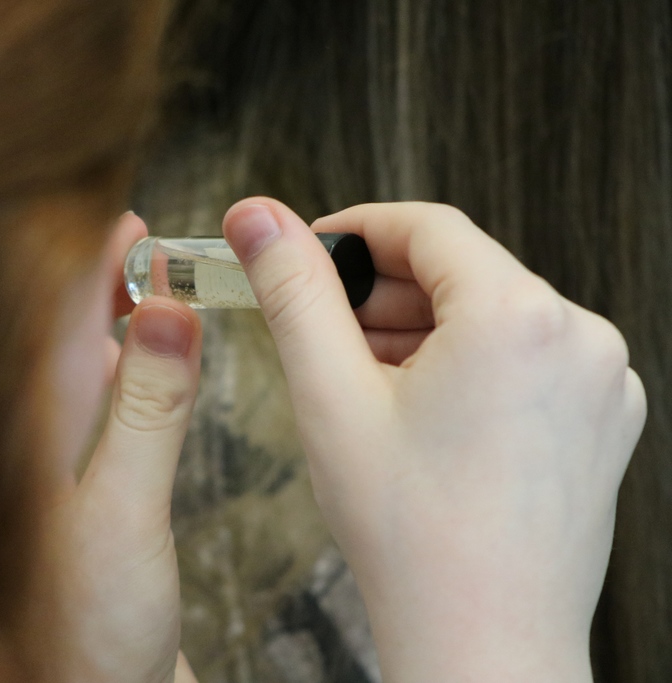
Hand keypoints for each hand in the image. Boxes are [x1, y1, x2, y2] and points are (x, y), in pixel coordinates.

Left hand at [45, 216, 202, 682]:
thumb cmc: (86, 625)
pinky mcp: (80, 493)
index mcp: (25, 434)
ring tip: (150, 289)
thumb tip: (167, 312)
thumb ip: (148, 408)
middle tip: (146, 247)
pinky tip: (138, 363)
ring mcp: (53, 468)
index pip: (49, 324)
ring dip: (114, 324)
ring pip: (78, 372)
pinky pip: (96, 410)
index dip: (85, 265)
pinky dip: (123, 372)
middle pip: (58, 339)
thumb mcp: (124, 509)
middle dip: (101, 286)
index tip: (125, 225)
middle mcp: (30, 443)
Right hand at [222, 199, 645, 681]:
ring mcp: (602, 383)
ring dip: (424, 333)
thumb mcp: (331, 394)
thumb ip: (293, 291)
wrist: (481, 642)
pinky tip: (422, 414)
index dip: (357, 232)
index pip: (427, 229)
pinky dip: (469, 367)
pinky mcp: (603, 420)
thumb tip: (257, 217)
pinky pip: (526, 361)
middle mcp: (580, 338)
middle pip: (463, 275)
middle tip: (326, 332)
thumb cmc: (410, 533)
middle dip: (386, 295)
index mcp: (519, 316)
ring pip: (492, 319)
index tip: (312, 253)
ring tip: (366, 383)